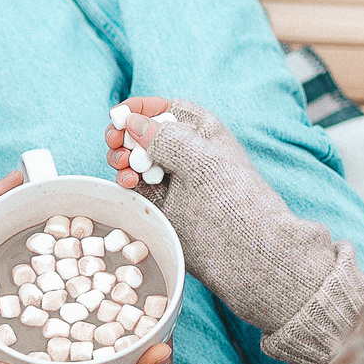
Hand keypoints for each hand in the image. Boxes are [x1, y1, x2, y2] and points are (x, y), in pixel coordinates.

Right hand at [101, 97, 363, 361]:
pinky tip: (126, 182)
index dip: (141, 108)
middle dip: (126, 134)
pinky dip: (124, 181)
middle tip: (116, 142)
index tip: (120, 114)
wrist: (247, 254)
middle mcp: (187, 154)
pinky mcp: (162, 207)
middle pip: (144, 134)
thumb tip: (132, 123)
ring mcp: (173, 182)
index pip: (167, 108)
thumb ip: (165, 138)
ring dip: (121, 158)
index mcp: (203, 132)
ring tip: (122, 165)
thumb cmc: (235, 202)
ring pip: (135, 160)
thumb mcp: (202, 159)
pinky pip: (135, 187)